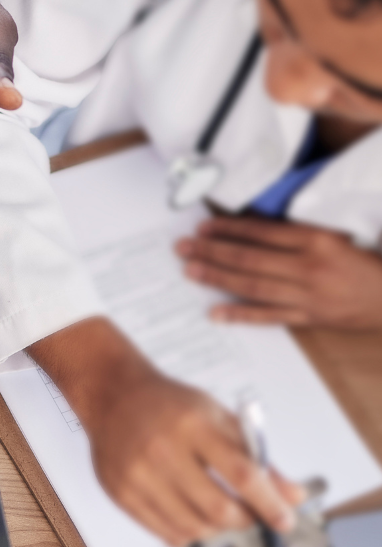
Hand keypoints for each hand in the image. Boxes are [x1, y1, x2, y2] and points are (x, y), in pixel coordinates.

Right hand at [28, 318, 302, 546]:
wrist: (113, 395)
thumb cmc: (169, 405)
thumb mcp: (217, 416)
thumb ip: (256, 456)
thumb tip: (292, 496)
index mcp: (192, 424)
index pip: (241, 474)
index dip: (269, 503)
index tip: (285, 520)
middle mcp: (161, 449)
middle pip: (218, 507)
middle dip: (245, 520)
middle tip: (252, 516)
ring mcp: (138, 474)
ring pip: (193, 526)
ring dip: (218, 529)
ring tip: (221, 515)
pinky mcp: (120, 493)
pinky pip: (165, 532)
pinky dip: (189, 534)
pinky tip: (194, 518)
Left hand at [176, 216, 381, 327]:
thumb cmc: (364, 261)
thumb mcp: (335, 237)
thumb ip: (296, 235)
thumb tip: (250, 231)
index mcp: (316, 240)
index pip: (262, 232)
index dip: (229, 229)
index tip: (203, 227)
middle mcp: (308, 267)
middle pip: (250, 259)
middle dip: (212, 252)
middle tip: (182, 248)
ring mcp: (307, 295)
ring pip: (253, 286)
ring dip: (217, 279)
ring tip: (190, 272)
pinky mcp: (309, 318)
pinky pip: (268, 316)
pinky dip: (240, 315)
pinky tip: (214, 313)